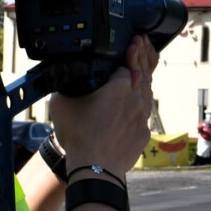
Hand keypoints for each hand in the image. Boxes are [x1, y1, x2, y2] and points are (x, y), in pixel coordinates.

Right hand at [49, 35, 158, 175]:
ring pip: (147, 93)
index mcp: (120, 87)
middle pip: (142, 74)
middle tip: (142, 43)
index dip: (127, 54)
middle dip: (142, 56)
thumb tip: (67, 77)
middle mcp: (136, 99)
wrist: (95, 168)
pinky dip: (141, 105)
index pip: (125, 66)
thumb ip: (68, 85)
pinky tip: (138, 102)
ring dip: (144, 79)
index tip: (132, 42)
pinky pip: (144, 115)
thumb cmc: (79, 136)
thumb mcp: (63, 104)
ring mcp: (142, 118)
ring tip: (141, 69)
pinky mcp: (143, 134)